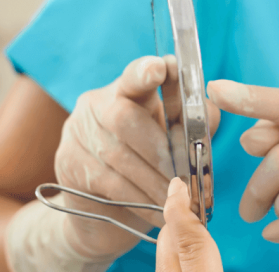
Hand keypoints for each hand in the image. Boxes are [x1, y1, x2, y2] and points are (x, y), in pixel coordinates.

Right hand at [6, 56, 219, 270]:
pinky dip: (140, 198)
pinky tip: (158, 210)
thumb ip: (193, 123)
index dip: (146, 71)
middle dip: (160, 149)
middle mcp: (96, 105)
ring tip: (179, 198)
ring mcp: (77, 133)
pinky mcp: (67, 163)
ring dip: (154, 180)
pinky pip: (109, 182)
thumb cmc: (147, 165)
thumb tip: (210, 112)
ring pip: (118, 155)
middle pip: (124, 118)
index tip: (161, 68)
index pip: (134, 75)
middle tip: (184, 175)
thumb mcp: (171, 139)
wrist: (102, 209)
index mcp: (126, 90)